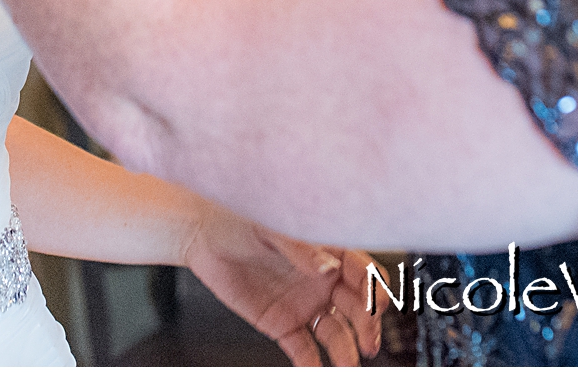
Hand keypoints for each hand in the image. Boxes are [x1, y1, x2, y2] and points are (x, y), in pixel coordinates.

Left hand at [180, 204, 381, 366]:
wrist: (203, 237)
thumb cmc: (239, 220)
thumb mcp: (272, 229)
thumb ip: (301, 250)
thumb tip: (329, 268)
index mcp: (327, 251)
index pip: (362, 272)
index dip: (373, 289)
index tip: (374, 305)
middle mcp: (321, 280)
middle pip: (356, 307)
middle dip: (367, 325)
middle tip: (368, 341)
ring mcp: (304, 304)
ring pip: (335, 331)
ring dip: (345, 349)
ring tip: (348, 365)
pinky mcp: (283, 323)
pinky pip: (303, 347)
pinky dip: (311, 362)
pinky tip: (317, 370)